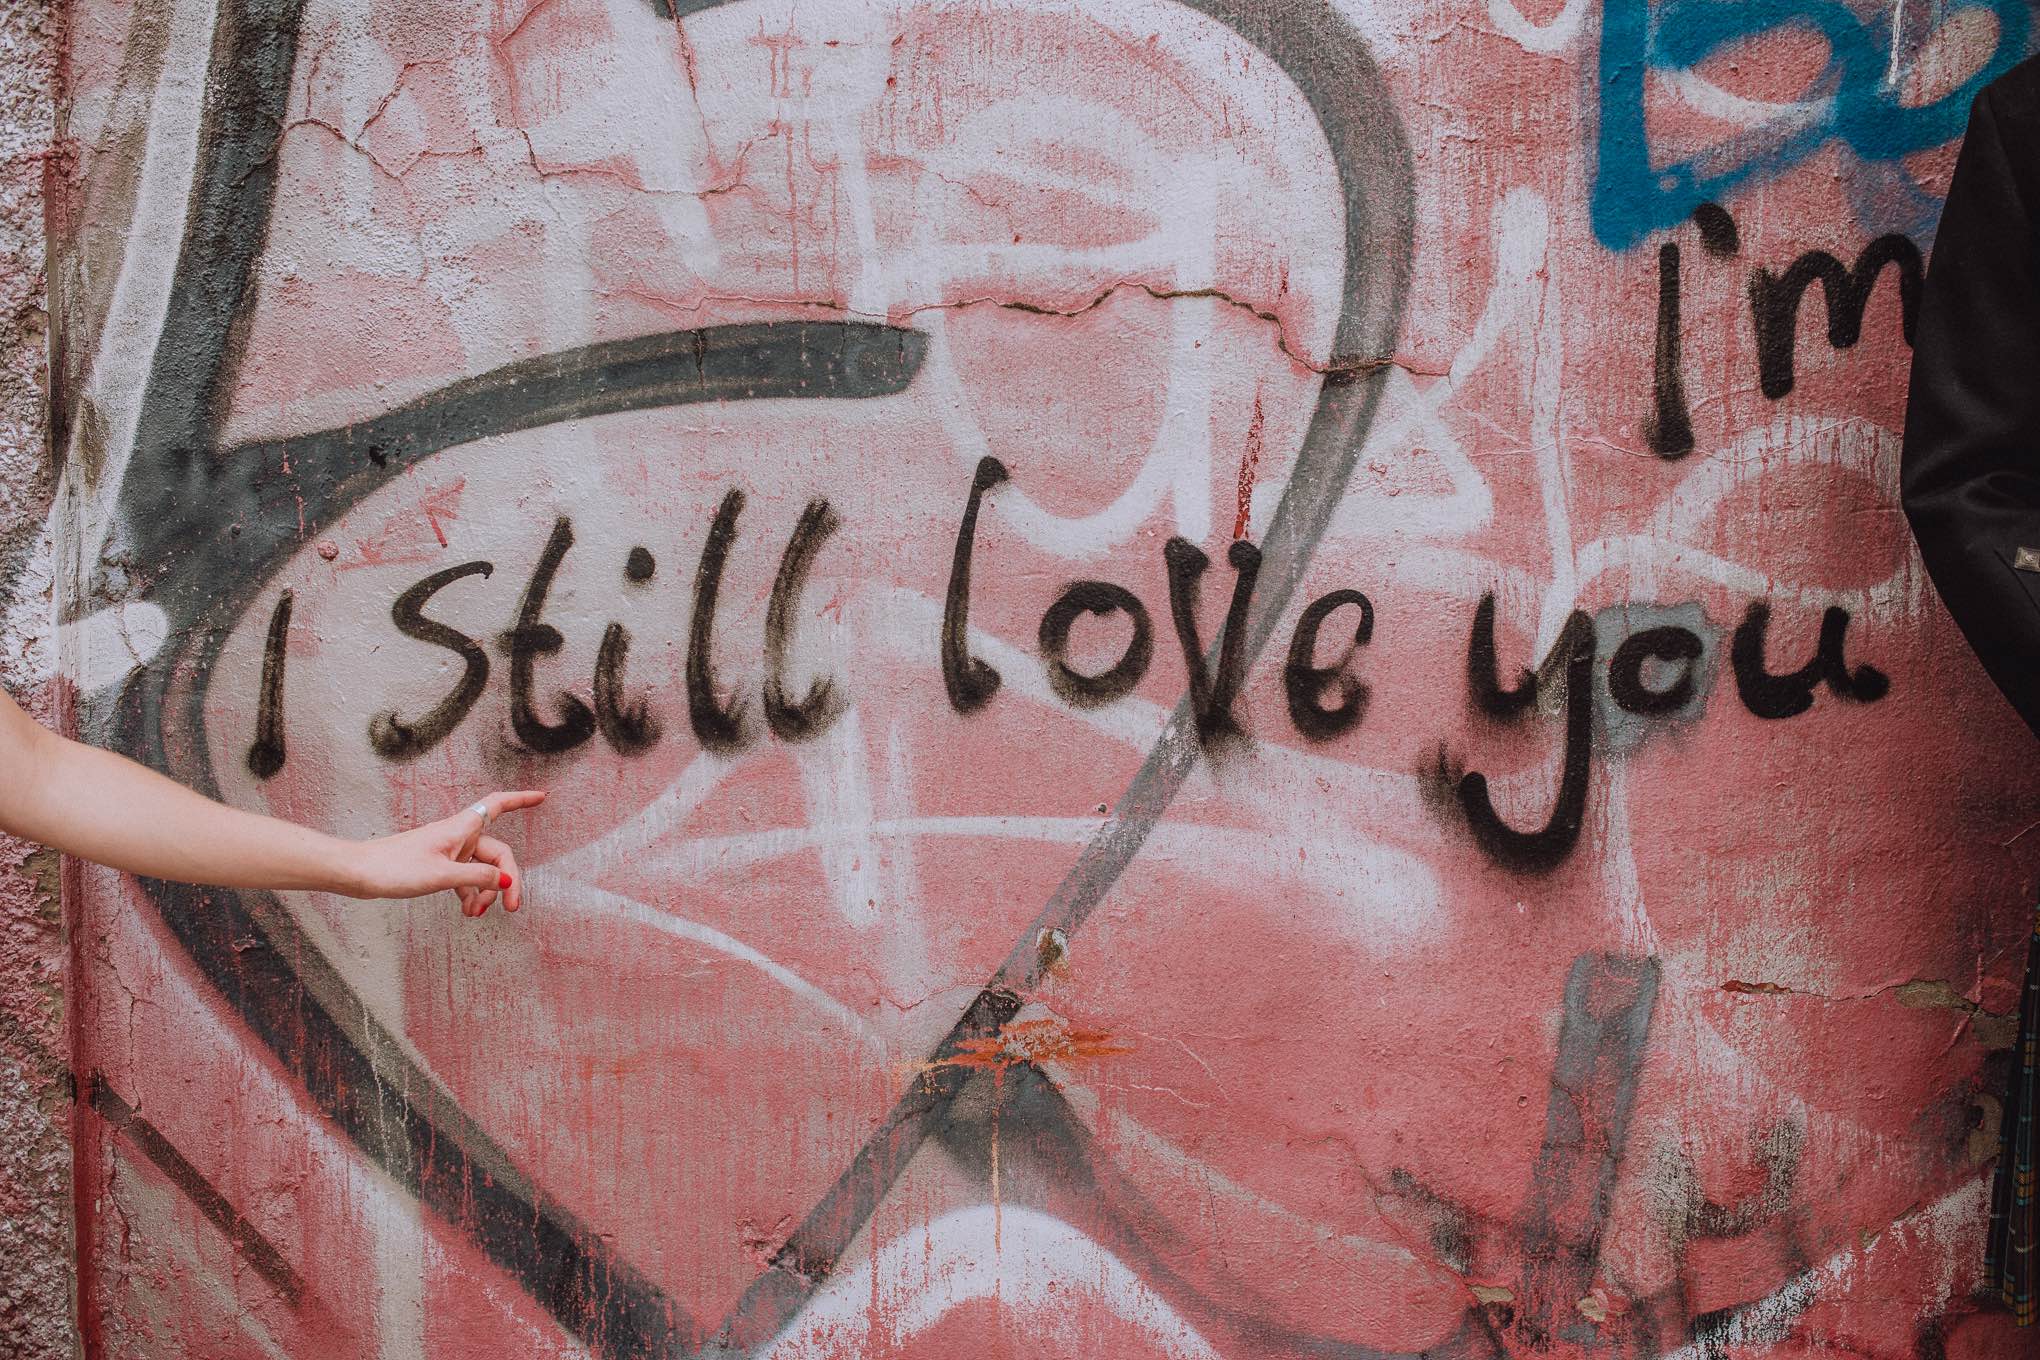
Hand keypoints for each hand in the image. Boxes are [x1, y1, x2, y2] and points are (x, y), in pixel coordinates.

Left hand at [345, 790, 546, 915]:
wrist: (359, 873)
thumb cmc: (394, 868)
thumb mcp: (441, 876)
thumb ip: (477, 879)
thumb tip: (507, 881)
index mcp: (460, 829)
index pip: (497, 805)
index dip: (521, 800)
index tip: (542, 798)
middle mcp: (458, 837)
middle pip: (497, 854)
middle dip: (507, 880)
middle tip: (511, 907)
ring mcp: (448, 852)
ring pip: (481, 870)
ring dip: (485, 892)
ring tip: (477, 914)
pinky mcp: (438, 865)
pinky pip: (465, 878)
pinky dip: (469, 894)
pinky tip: (467, 911)